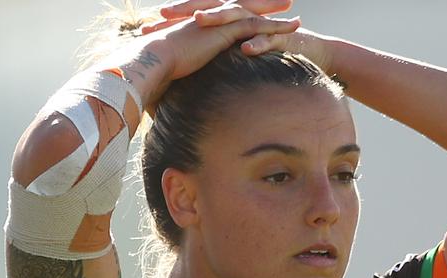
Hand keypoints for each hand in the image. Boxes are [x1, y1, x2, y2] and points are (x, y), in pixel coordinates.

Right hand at [110, 1, 300, 109]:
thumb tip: (175, 99)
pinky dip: (276, 25)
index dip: (241, 15)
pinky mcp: (225, 31)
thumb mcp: (172, 71)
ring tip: (294, 14)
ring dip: (275, 12)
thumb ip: (180, 77)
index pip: (224, 17)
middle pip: (242, 7)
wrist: (152, 60)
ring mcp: (219, 23)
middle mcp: (210, 20)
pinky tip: (292, 26)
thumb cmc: (155, 70)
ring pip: (253, 13)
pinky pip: (257, 25)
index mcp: (200, 26)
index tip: (254, 15)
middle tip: (282, 2)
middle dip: (263, 5)